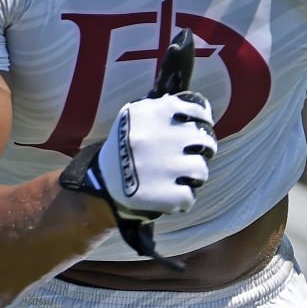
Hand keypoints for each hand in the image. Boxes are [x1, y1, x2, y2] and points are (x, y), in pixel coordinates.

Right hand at [59, 89, 216, 249]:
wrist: (102, 182)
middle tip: (196, 154)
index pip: (196, 110)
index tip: (204, 125)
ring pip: (200, 169)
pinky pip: (190, 196)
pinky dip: (185, 198)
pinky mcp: (162, 194)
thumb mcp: (136, 118)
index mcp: (150, 113)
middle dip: (204, 148)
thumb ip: (163, 109)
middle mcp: (156, 137)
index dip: (204, 119)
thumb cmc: (126, 147)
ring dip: (195, 175)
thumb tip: (202, 109)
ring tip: (182, 177)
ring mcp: (161, 166)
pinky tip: (174, 195)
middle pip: (203, 140)